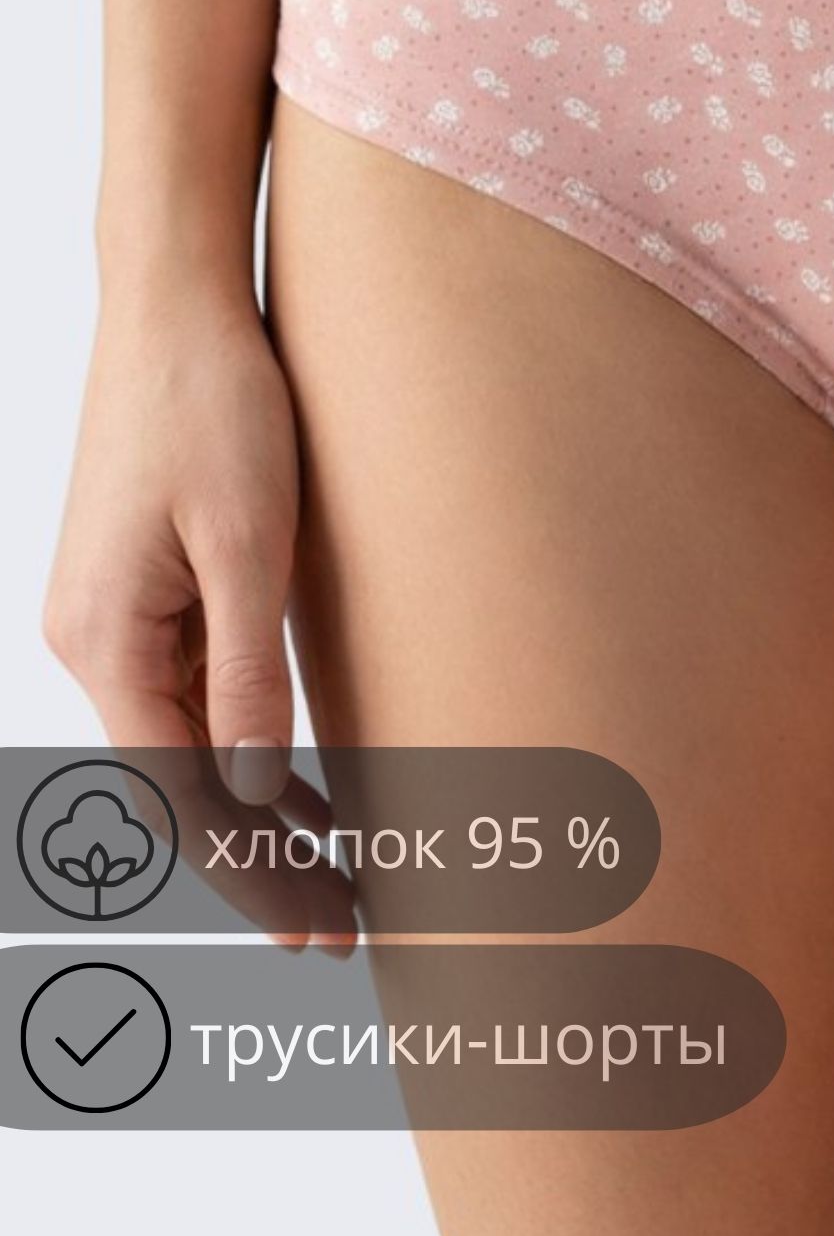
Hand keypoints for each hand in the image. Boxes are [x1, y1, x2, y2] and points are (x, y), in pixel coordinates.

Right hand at [41, 281, 352, 949]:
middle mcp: (91, 641)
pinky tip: (303, 782)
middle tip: (341, 926)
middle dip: (259, 861)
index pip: (185, 796)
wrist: (175, 309)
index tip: (319, 925)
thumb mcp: (252, 542)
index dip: (254, 869)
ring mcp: (111, 617)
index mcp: (108, 641)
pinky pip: (191, 695)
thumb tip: (255, 790)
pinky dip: (247, 747)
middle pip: (181, 785)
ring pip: (188, 746)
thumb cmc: (217, 407)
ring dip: (258, 811)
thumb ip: (249, 672)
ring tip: (336, 871)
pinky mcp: (140, 589)